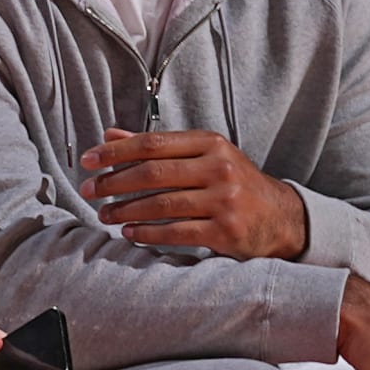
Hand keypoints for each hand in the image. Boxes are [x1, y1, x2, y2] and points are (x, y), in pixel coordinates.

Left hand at [79, 128, 308, 257]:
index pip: (153, 143)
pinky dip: (147, 233)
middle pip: (153, 173)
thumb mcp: (203, 157)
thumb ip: (158, 147)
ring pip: (161, 204)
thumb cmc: (233, 185)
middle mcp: (219, 168)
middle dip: (113, 183)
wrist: (281, 218)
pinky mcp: (227, 231)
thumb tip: (110, 135)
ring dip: (125, 210)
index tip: (88, 161)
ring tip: (104, 214)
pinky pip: (176, 232)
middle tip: (88, 192)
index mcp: (211, 144)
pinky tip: (129, 233)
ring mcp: (225, 200)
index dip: (116, 152)